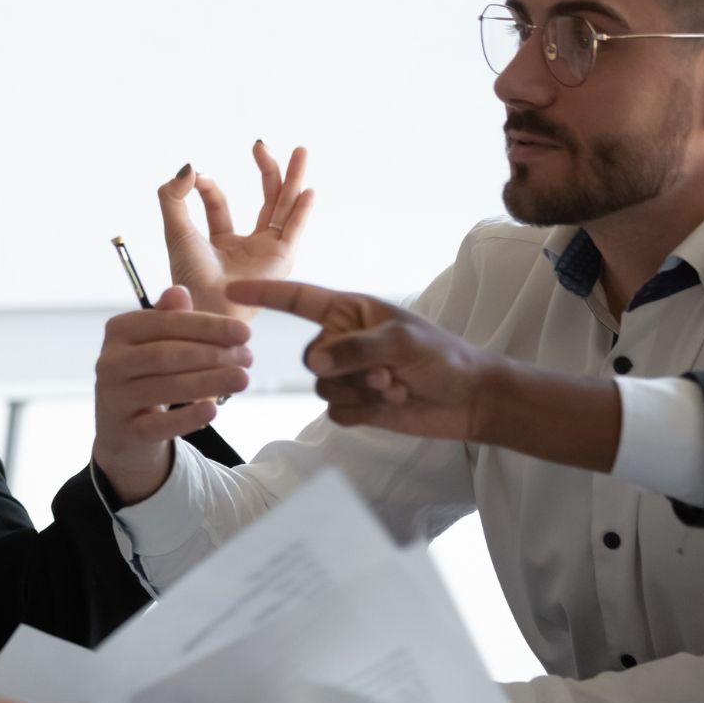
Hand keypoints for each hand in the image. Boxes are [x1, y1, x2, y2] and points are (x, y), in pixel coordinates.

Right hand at [91, 285, 252, 503]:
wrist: (122, 427)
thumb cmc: (148, 374)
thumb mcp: (156, 341)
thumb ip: (170, 318)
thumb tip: (179, 292)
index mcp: (119, 330)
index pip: (164, 323)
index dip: (207, 326)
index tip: (245, 332)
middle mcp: (109, 362)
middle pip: (164, 354)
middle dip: (211, 354)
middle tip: (248, 357)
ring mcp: (113, 397)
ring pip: (163, 388)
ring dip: (207, 382)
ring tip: (242, 379)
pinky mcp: (124, 430)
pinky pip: (158, 425)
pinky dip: (186, 417)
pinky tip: (212, 409)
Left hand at [159, 141, 314, 321]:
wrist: (206, 303)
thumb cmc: (189, 275)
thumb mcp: (175, 229)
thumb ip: (172, 197)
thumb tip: (188, 167)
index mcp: (221, 243)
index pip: (220, 205)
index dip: (209, 186)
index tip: (197, 176)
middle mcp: (249, 246)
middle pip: (265, 201)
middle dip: (268, 171)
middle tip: (262, 144)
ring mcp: (268, 251)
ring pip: (284, 207)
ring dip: (292, 179)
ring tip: (301, 151)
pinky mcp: (282, 258)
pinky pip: (295, 229)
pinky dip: (302, 210)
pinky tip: (308, 190)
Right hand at [225, 278, 503, 439]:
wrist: (469, 399)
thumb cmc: (442, 356)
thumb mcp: (400, 341)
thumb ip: (353, 348)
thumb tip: (314, 364)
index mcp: (349, 312)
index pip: (298, 300)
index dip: (266, 294)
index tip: (233, 290)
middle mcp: (342, 340)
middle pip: (310, 357)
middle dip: (345, 369)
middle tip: (386, 373)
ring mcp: (347, 374)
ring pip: (322, 388)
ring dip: (359, 392)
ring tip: (394, 387)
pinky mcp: (354, 405)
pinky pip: (335, 412)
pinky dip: (363, 411)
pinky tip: (391, 404)